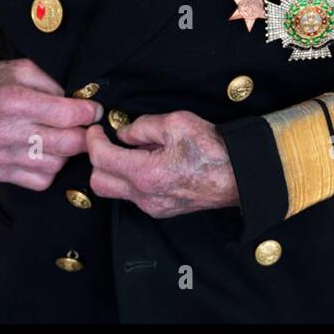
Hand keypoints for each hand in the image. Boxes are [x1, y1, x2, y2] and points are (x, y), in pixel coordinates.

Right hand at [0, 58, 100, 189]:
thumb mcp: (21, 69)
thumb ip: (54, 83)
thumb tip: (83, 101)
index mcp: (11, 101)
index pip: (66, 116)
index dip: (89, 113)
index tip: (95, 110)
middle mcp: (4, 132)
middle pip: (66, 144)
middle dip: (85, 135)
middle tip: (87, 126)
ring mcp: (0, 157)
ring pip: (56, 164)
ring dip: (67, 152)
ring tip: (62, 136)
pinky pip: (41, 180)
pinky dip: (51, 167)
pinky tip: (46, 150)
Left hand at [86, 110, 239, 217]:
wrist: (240, 174)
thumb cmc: (213, 149)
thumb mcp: (176, 123)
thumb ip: (142, 127)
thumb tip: (124, 134)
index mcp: (145, 174)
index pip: (100, 159)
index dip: (93, 140)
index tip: (96, 129)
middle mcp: (145, 197)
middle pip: (99, 182)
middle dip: (97, 159)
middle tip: (106, 141)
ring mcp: (153, 207)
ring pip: (116, 191)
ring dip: (115, 170)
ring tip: (133, 150)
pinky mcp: (162, 210)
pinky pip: (134, 196)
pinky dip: (131, 178)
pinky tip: (148, 162)